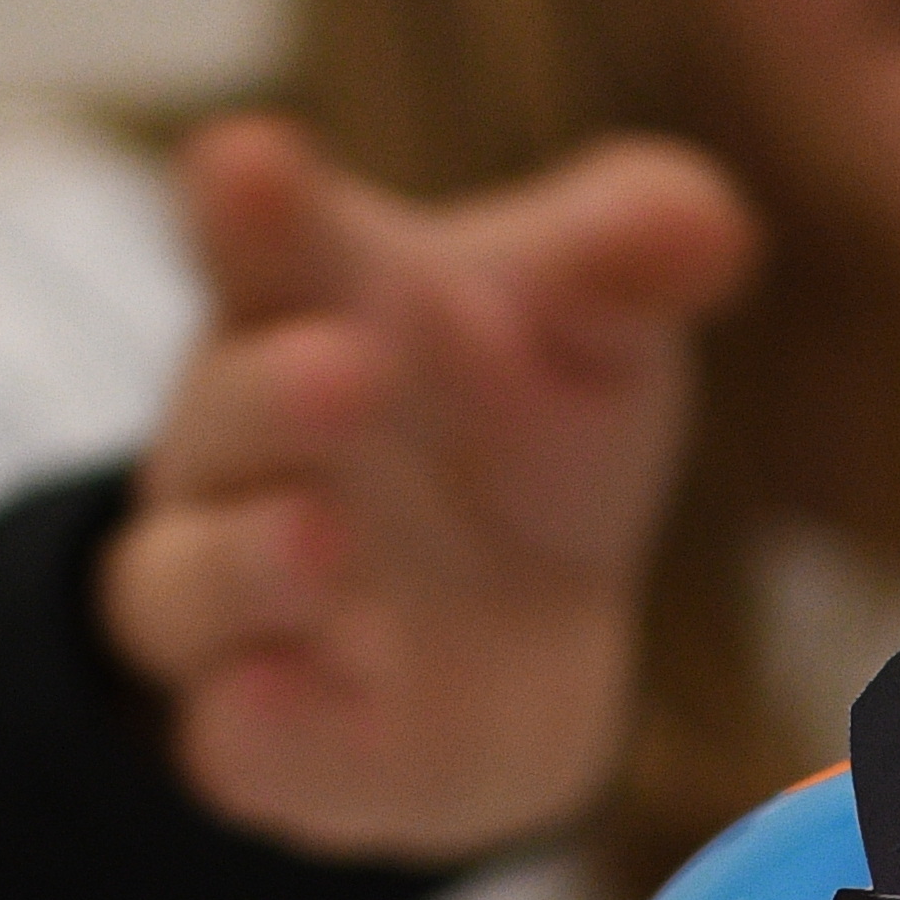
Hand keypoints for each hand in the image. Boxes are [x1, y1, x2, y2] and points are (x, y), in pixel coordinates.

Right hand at [103, 114, 758, 861]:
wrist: (518, 652)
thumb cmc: (524, 437)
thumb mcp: (594, 330)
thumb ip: (627, 260)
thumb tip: (707, 222)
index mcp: (309, 312)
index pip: (265, 242)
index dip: (251, 203)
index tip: (248, 156)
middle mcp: (247, 456)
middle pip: (224, 414)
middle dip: (274, 392)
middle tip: (350, 367)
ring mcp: (245, 606)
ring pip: (192, 581)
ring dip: (249, 562)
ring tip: (320, 540)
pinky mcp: (277, 743)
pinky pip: (239, 739)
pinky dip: (256, 724)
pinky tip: (272, 702)